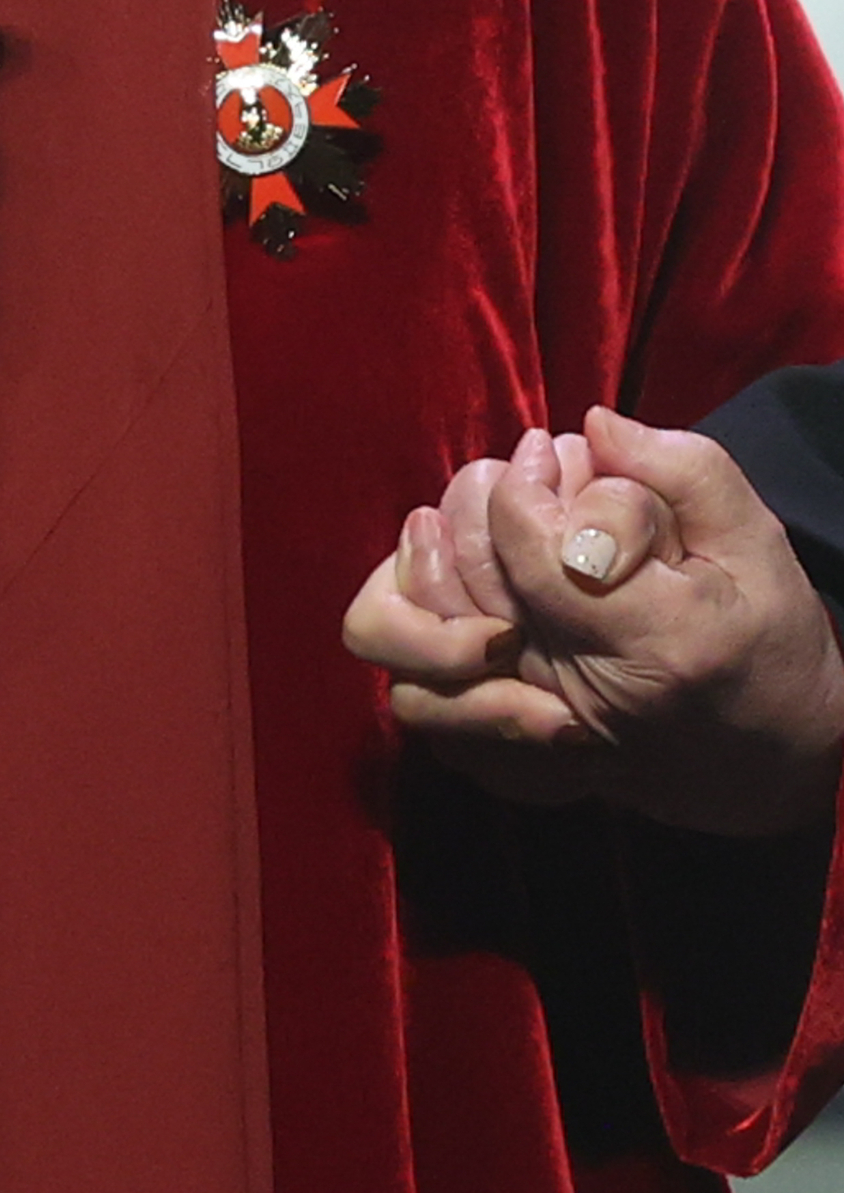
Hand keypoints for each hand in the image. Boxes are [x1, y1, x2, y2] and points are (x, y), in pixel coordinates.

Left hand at [344, 411, 843, 835]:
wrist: (773, 759)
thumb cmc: (764, 638)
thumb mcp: (753, 540)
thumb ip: (678, 469)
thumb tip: (591, 425)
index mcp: (654, 640)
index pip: (532, 546)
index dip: (523, 482)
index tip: (549, 455)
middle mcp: (585, 701)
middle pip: (464, 591)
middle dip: (473, 508)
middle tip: (514, 482)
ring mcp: (542, 746)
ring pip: (421, 668)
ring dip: (425, 579)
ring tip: (459, 530)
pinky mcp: (516, 767)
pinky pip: (428, 712)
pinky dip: (420, 652)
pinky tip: (451, 599)